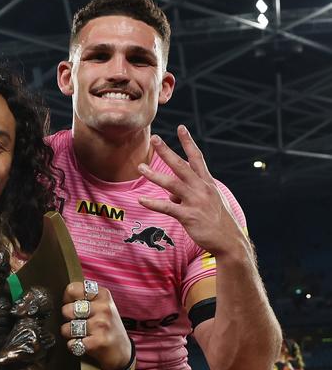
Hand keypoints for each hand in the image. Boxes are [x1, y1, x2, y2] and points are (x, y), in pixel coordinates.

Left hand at [60, 282, 130, 369]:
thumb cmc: (106, 327)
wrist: (122, 351)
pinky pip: (72, 343)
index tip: (74, 306)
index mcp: (102, 294)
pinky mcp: (98, 341)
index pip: (71, 289)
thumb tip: (62, 298)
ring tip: (81, 335)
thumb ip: (83, 298)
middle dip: (68, 319)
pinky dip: (74, 346)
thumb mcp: (101, 305)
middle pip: (66, 310)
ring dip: (70, 335)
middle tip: (79, 323)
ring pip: (66, 328)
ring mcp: (101, 324)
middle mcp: (103, 307)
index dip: (68, 300)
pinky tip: (84, 344)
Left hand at [137, 126, 246, 256]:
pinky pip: (167, 207)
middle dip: (167, 151)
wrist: (229, 241)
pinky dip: (153, 203)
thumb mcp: (207, 202)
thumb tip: (171, 196)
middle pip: (181, 166)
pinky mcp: (189, 216)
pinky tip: (141, 200)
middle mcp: (202, 188)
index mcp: (207, 183)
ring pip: (172, 184)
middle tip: (155, 138)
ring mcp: (195, 202)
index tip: (181, 127)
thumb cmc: (217, 221)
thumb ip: (188, 194)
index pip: (197, 158)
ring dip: (154, 175)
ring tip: (140, 167)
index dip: (188, 142)